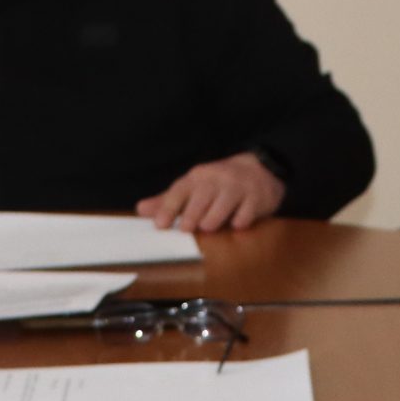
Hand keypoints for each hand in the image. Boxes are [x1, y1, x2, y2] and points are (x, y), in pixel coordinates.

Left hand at [137, 152, 284, 231]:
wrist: (258, 170)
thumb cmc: (218, 184)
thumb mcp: (193, 188)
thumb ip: (168, 200)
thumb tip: (140, 209)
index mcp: (197, 178)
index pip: (180, 191)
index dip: (168, 208)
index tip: (159, 225)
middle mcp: (216, 180)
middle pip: (201, 198)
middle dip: (192, 215)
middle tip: (185, 230)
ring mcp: (238, 187)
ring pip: (223, 205)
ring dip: (214, 219)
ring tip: (208, 228)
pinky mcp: (257, 197)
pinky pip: (246, 212)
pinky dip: (240, 220)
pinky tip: (236, 225)